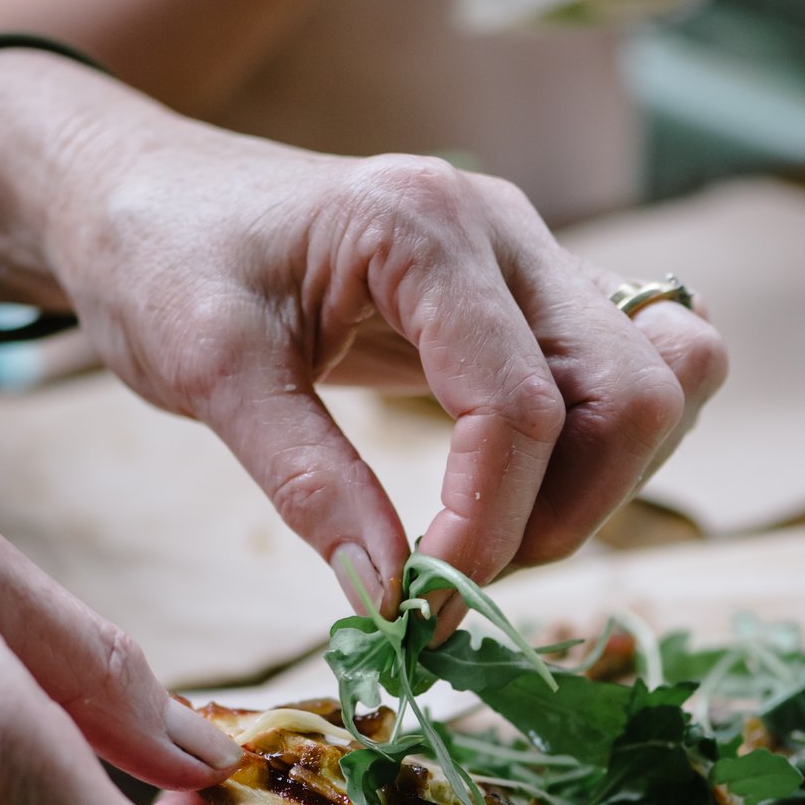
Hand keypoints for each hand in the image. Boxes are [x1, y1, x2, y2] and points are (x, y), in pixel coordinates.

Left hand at [44, 129, 726, 611]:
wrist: (143, 194)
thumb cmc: (160, 259)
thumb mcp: (206, 369)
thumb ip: (303, 478)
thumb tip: (389, 595)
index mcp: (421, 226)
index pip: (519, 405)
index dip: (487, 528)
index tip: (416, 609)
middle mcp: (503, 229)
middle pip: (635, 391)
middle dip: (566, 513)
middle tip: (455, 577)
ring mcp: (529, 258)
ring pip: (660, 382)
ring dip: (598, 488)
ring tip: (481, 537)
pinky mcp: (528, 297)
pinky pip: (624, 378)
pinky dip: (593, 458)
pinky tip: (501, 496)